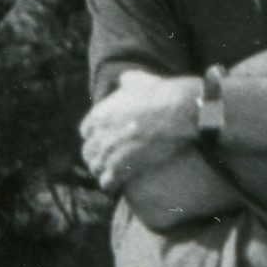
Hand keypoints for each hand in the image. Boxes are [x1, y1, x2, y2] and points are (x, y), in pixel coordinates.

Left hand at [77, 74, 209, 187]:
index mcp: (100, 114)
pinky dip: (109, 185)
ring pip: (96, 168)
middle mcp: (101, 133)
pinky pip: (108, 181)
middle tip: (103, 162)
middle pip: (88, 152)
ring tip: (108, 176)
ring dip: (101, 172)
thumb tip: (124, 81)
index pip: (86, 131)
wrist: (180, 111)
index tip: (101, 141)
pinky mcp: (125, 166)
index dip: (94, 137)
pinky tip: (114, 187)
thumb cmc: (162, 94)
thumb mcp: (138, 80)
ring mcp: (112, 151)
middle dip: (95, 156)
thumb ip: (126, 82)